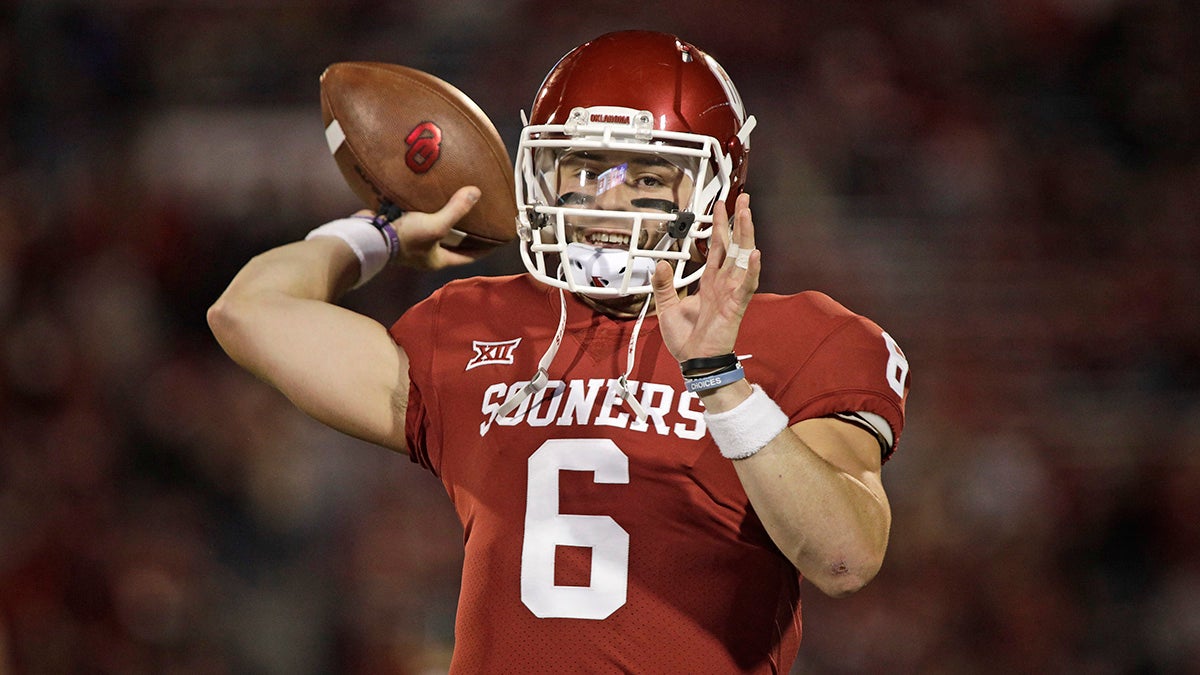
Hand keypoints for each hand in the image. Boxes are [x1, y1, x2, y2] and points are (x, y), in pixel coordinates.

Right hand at [363, 185, 487, 269]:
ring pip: (436, 230)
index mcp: (439, 260)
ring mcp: (413, 242)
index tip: (498, 238)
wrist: (368, 236)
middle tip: (481, 218)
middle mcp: (427, 254)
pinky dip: (428, 210)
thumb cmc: (403, 239)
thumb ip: (456, 210)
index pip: (470, 257)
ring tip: (458, 203)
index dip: (485, 248)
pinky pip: (420, 219)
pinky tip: (432, 197)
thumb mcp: (436, 225)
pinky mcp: (401, 229)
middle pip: (454, 244)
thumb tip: (476, 193)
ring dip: (446, 218)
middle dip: (467, 233)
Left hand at [651, 192, 759, 361]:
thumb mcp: (667, 307)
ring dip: (745, 235)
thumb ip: (664, 285)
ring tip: (747, 213)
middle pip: (734, 245)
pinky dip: (751, 270)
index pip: (717, 246)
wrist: (694, 362)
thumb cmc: (686, 339)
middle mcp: (724, 283)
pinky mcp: (735, 306)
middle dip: (738, 221)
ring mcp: (731, 293)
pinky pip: (746, 286)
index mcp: (710, 282)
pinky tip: (755, 254)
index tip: (721, 206)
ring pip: (741, 258)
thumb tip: (660, 263)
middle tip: (743, 198)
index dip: (719, 225)